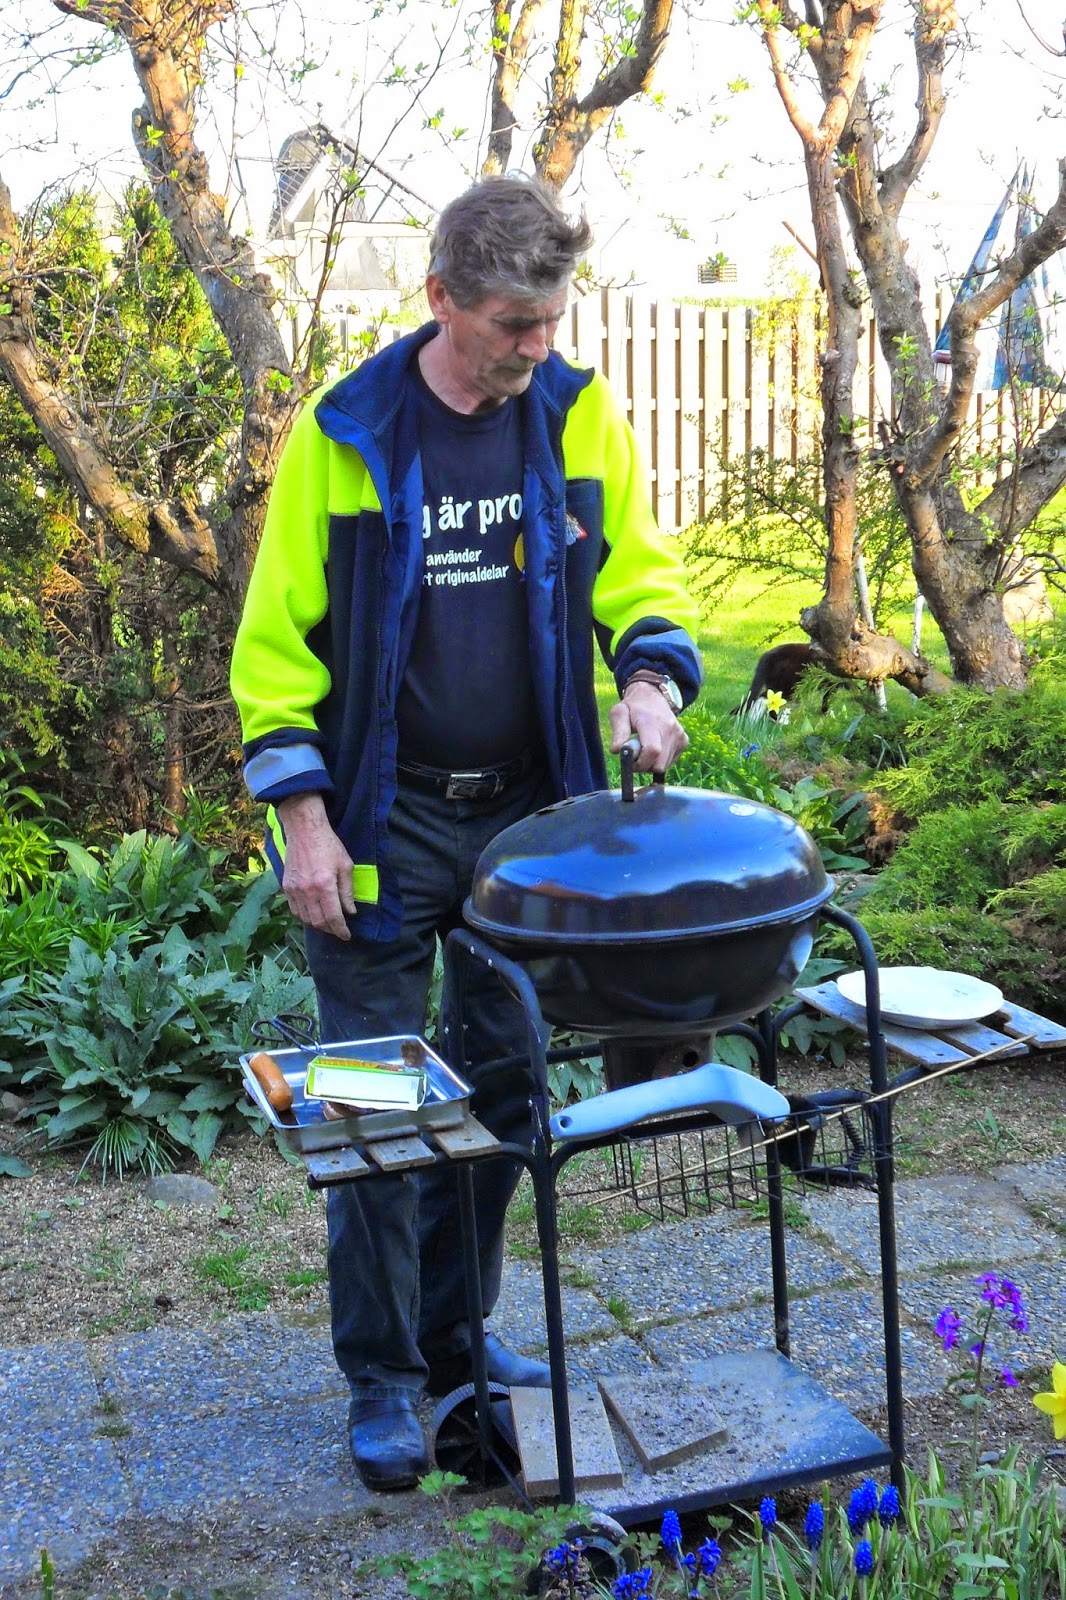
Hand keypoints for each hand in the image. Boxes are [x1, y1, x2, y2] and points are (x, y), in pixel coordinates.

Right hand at [274, 793, 355, 939]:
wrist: (304, 830)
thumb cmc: (328, 845)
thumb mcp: (345, 866)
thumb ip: (347, 891)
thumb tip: (350, 911)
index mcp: (325, 886)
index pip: (333, 917)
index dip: (341, 930)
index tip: (347, 935)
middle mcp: (308, 891)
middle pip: (318, 922)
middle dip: (330, 929)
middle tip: (338, 930)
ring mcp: (294, 890)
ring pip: (305, 918)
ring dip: (317, 924)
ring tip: (327, 923)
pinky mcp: (286, 886)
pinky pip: (294, 910)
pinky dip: (304, 916)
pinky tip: (312, 914)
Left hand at [608, 683, 688, 773]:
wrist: (653, 697)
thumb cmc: (632, 707)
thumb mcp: (619, 713)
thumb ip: (618, 732)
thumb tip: (617, 751)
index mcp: (652, 722)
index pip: (652, 751)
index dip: (640, 763)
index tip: (630, 761)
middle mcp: (670, 728)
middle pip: (659, 764)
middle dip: (644, 766)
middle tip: (635, 756)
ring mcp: (679, 735)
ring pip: (664, 766)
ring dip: (651, 764)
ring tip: (644, 748)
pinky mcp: (684, 741)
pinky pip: (670, 762)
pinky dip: (660, 760)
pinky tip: (654, 747)